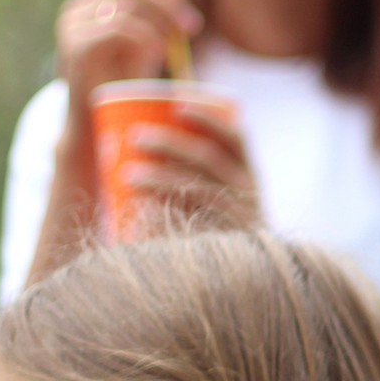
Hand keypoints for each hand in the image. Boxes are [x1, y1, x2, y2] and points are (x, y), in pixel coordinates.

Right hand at [56, 0, 201, 106]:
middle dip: (165, 7)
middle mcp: (77, 10)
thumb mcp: (142, 49)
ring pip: (124, 7)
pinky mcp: (76, 47)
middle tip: (192, 25)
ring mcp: (73, 27)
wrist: (94, 127)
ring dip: (158, 22)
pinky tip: (160, 49)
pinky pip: (114, 29)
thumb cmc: (122, 89)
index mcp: (90, 6)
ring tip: (176, 43)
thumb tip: (182, 3)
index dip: (163, 0)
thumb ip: (155, 25)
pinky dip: (142, 36)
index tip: (191, 19)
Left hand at [120, 103, 262, 230]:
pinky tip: (144, 212)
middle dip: (171, 143)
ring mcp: (241, 219)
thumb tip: (141, 139)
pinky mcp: (227, 244)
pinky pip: (195, 223)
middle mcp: (250, 194)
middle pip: (209, 159)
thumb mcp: (215, 196)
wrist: (240, 276)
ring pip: (199, 188)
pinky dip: (168, 214)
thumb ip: (190, 171)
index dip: (208, 118)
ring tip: (128, 174)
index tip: (177, 104)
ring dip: (162, 177)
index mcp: (249, 174)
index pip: (236, 138)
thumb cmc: (213, 227)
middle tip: (135, 137)